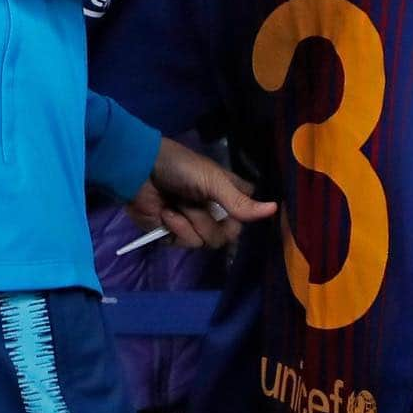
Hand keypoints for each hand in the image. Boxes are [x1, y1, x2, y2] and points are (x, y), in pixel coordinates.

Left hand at [126, 136, 275, 248]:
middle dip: (211, 222)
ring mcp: (193, 222)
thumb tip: (275, 210)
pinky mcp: (174, 233)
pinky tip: (166, 213)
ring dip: (190, 223)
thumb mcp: (212, 180)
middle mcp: (213, 209)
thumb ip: (239, 201)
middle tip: (197, 205)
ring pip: (207, 242)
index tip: (238, 212)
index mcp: (225, 191)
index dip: (247, 214)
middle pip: (229, 234)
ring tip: (176, 205)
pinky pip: (186, 244)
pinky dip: (176, 228)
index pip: (248, 209)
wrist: (138, 172)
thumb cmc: (179, 167)